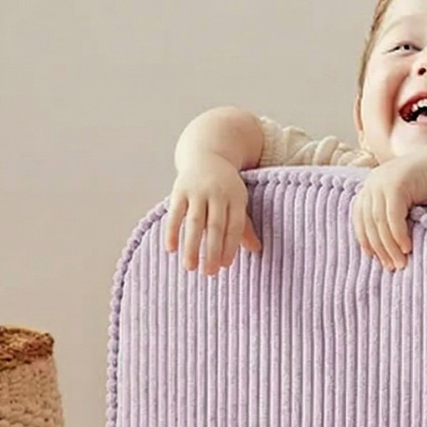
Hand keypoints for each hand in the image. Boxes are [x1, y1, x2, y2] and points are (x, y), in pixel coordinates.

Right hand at [164, 152, 261, 275]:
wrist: (206, 153)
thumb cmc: (225, 185)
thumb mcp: (238, 200)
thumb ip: (244, 225)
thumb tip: (256, 249)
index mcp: (236, 197)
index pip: (235, 226)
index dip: (230, 246)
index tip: (225, 265)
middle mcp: (218, 193)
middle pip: (215, 227)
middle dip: (212, 251)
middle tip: (209, 273)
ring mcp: (198, 191)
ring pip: (195, 223)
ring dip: (191, 246)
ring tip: (190, 268)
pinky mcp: (179, 189)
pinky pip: (175, 213)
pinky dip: (172, 231)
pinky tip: (170, 250)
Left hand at [351, 147, 426, 271]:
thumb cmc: (426, 188)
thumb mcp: (402, 201)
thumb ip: (389, 214)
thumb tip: (381, 244)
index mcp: (370, 186)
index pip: (360, 217)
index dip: (364, 238)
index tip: (373, 257)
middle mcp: (372, 182)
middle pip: (369, 222)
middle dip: (379, 248)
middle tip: (390, 267)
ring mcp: (382, 182)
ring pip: (380, 222)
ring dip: (390, 246)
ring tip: (400, 263)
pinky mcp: (397, 185)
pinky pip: (393, 216)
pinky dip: (398, 235)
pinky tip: (407, 248)